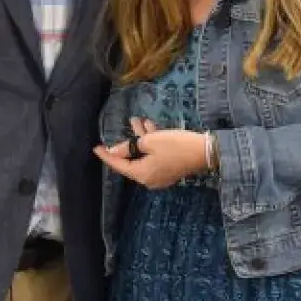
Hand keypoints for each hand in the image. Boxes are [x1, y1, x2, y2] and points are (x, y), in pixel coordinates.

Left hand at [94, 117, 210, 189]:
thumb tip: (115, 151)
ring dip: (140, 139)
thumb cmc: (175, 146)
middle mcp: (148, 179)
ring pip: (144, 156)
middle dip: (127, 143)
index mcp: (141, 174)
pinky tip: (150, 127)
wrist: (205, 151)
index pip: (118, 165)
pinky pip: (154, 157)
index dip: (106, 156)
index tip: (96, 148)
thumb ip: (129, 147)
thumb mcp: (150, 141)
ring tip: (137, 121)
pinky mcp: (169, 169)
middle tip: (122, 129)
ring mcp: (160, 175)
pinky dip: (151, 144)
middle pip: (131, 161)